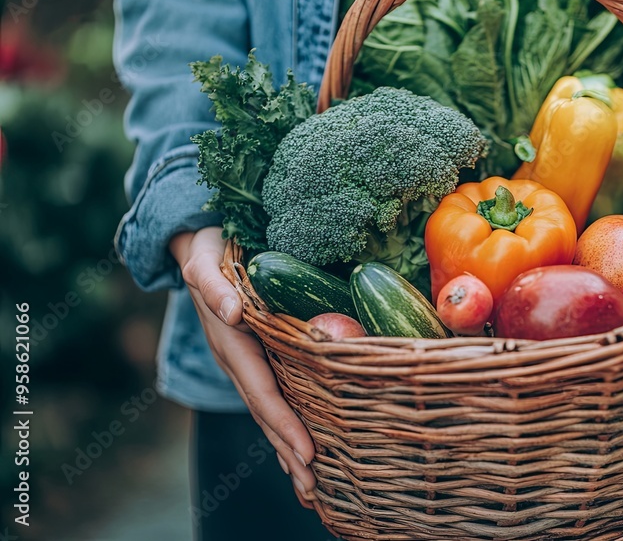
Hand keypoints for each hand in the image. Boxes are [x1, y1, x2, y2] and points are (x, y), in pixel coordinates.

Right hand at [171, 227, 317, 508]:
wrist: (197, 243)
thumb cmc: (208, 248)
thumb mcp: (205, 260)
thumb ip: (214, 285)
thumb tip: (231, 312)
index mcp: (231, 343)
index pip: (262, 391)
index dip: (283, 423)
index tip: (307, 452)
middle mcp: (238, 360)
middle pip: (266, 414)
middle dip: (288, 451)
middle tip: (314, 489)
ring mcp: (246, 361)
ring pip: (269, 411)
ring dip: (288, 447)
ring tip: (311, 485)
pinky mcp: (256, 357)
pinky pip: (273, 397)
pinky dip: (287, 426)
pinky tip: (302, 449)